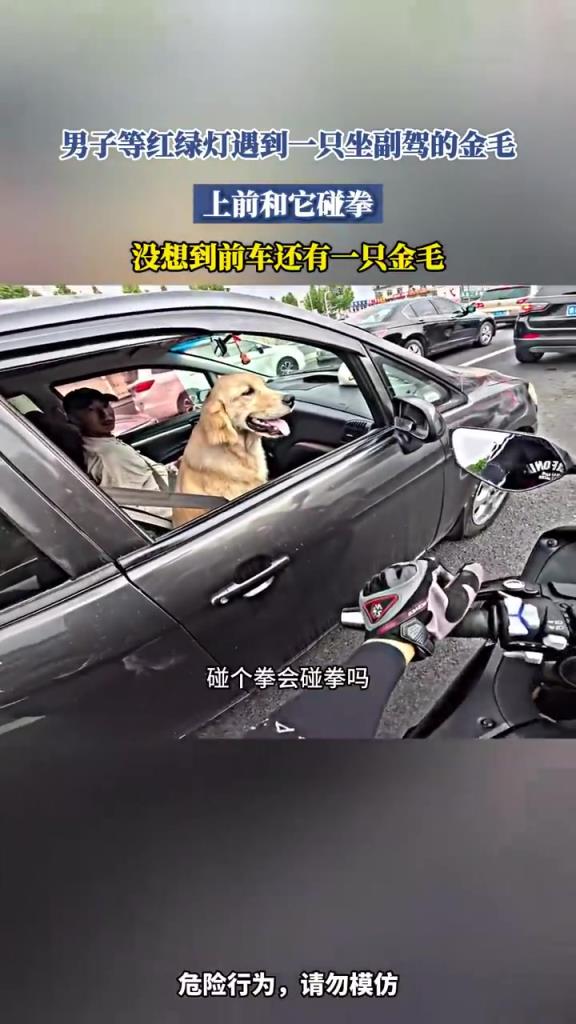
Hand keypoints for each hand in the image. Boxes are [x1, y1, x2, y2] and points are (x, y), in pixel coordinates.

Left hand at [359, 556, 483, 659]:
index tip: (444, 596)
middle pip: (417, 575)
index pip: (437, 567)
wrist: (395, 641)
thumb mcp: (455, 605)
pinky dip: (390, 599)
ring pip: (400, 583)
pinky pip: (383, 591)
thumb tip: (475, 569)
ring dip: (407, 592)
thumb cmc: (423, 624)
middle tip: (429, 607)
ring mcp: (382, 580)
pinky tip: (398, 612)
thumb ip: (468, 584)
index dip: (444, 583)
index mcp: (419, 568)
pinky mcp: (369, 592)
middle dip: (424, 588)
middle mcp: (399, 569)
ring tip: (413, 611)